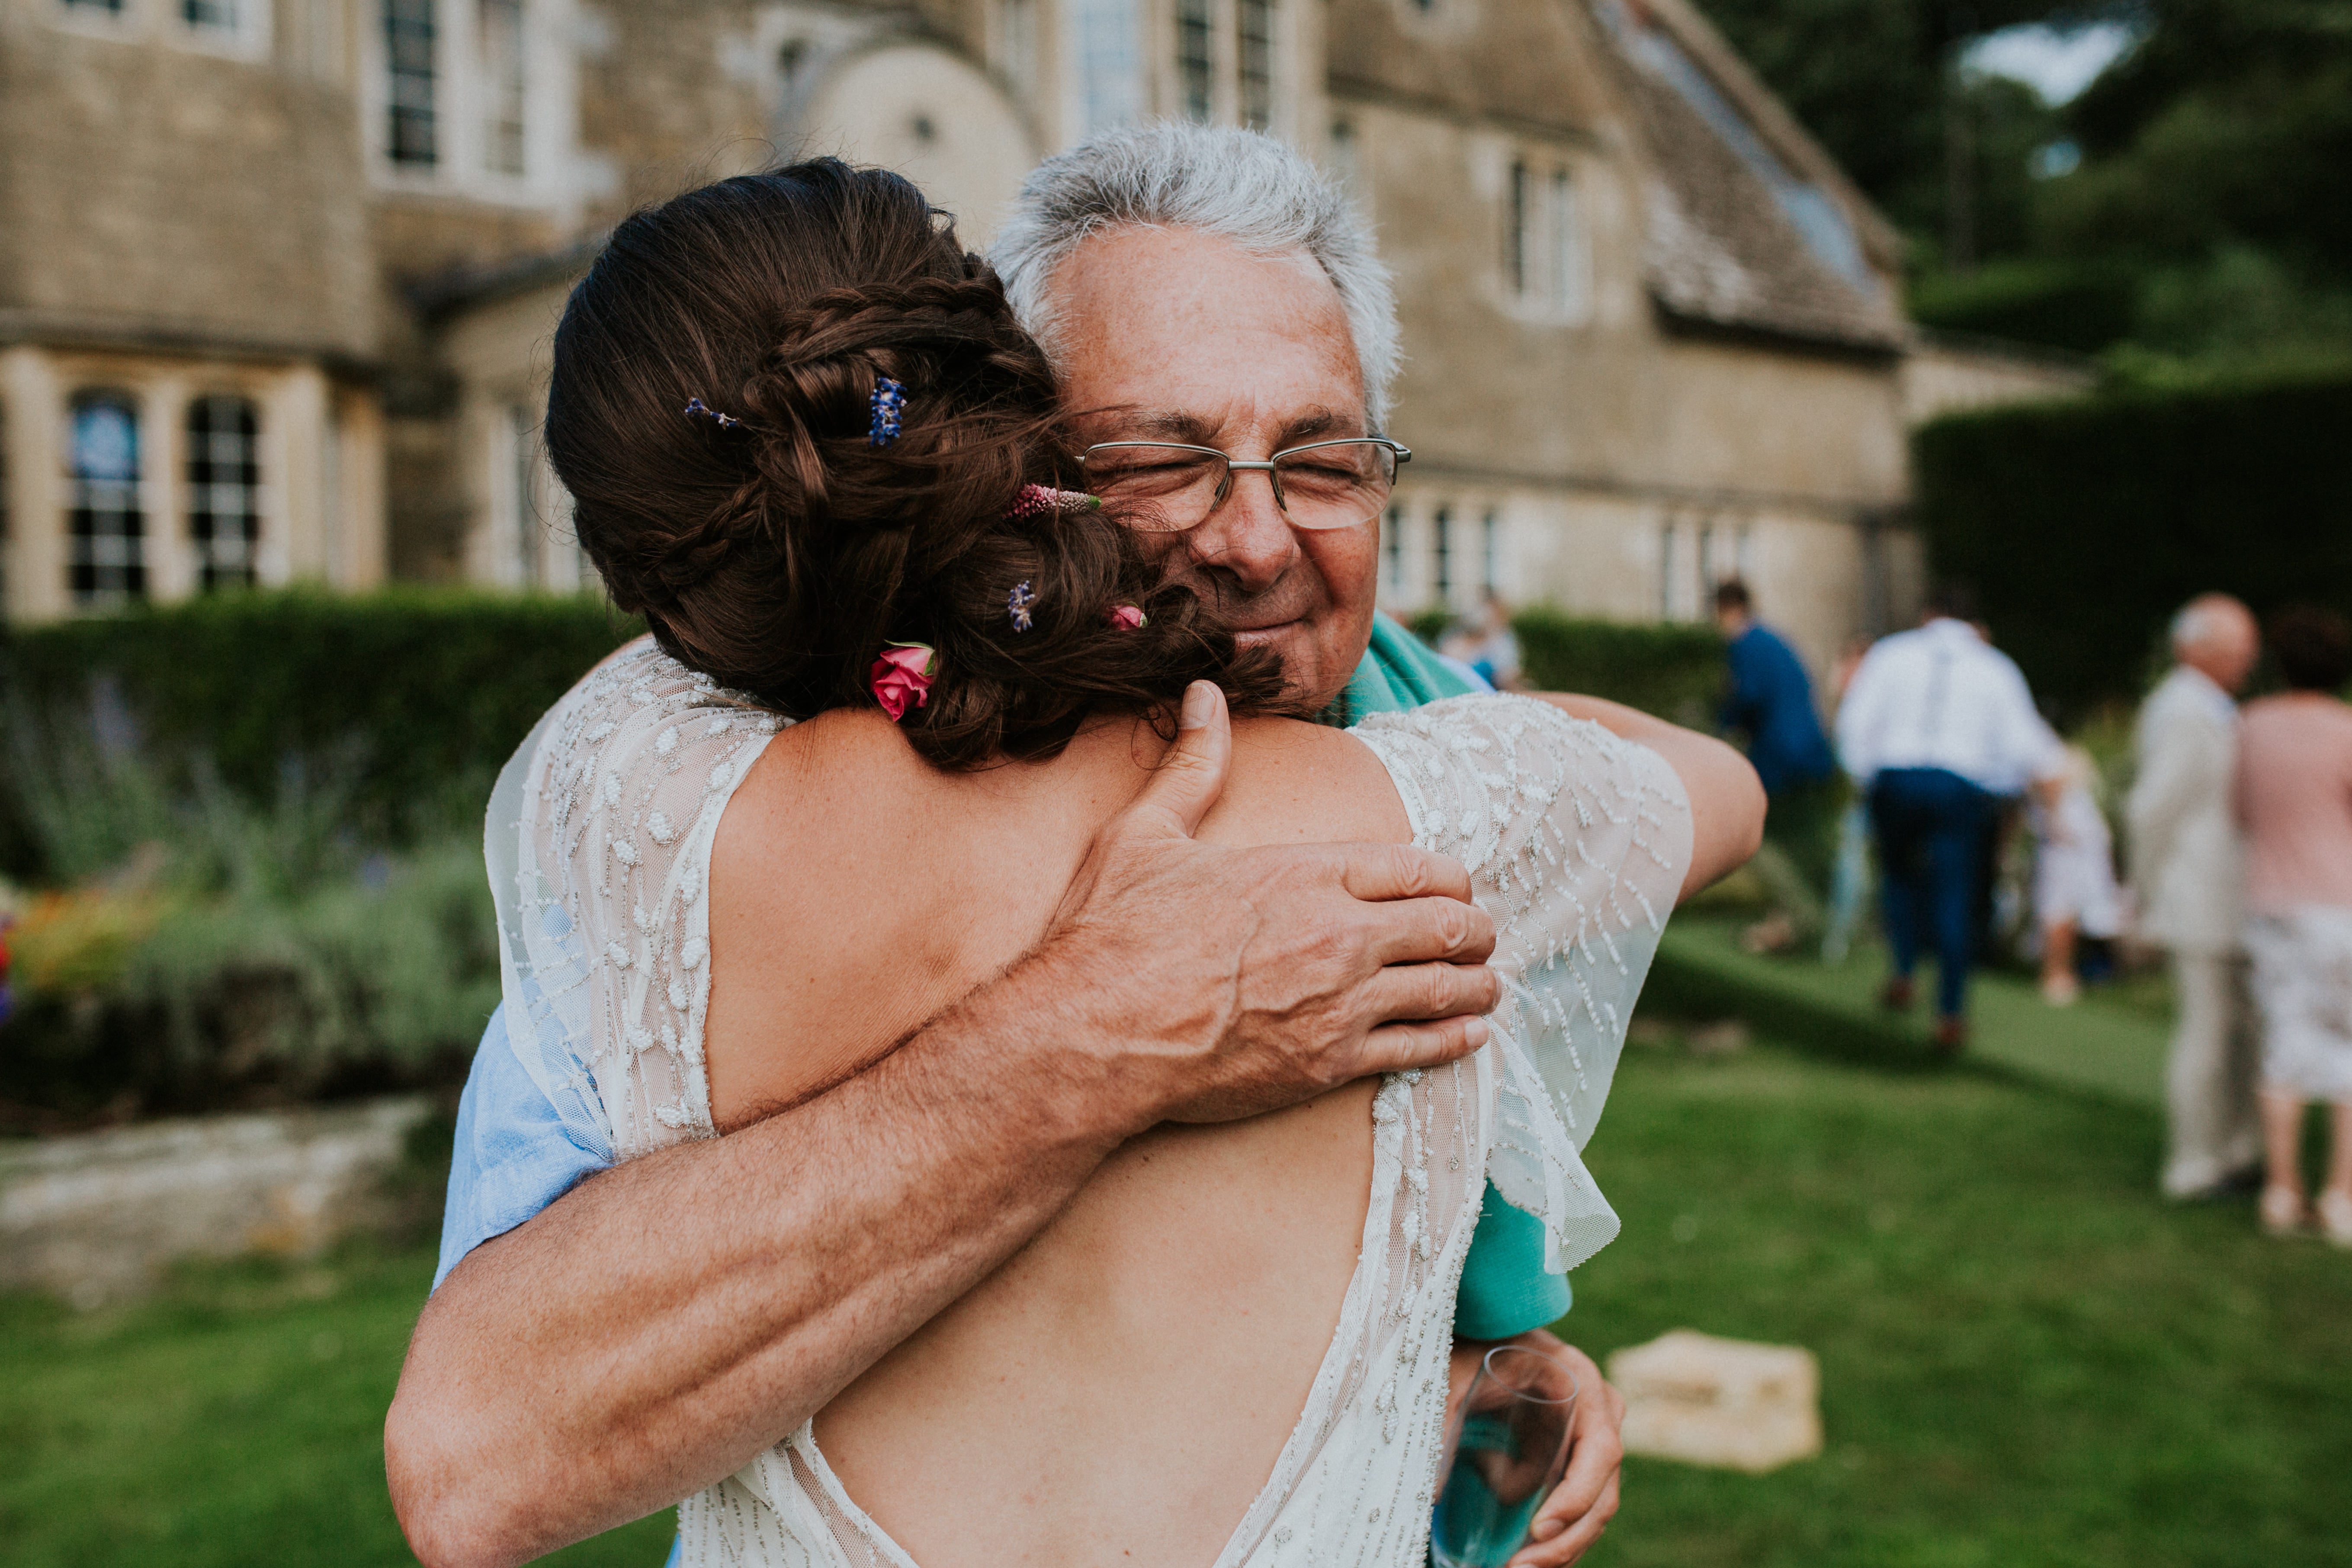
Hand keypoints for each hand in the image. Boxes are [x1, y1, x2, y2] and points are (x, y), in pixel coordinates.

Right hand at [1039, 681, 1500, 1127]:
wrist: (1093, 1035)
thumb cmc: (1112, 936)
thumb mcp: (1146, 833)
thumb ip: (1194, 765)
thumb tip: (1204, 695)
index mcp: (1306, 871)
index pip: (1421, 868)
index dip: (1451, 881)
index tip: (1456, 890)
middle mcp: (1340, 933)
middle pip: (1451, 926)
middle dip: (1475, 930)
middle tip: (1479, 938)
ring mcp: (1342, 1002)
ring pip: (1449, 989)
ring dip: (1477, 985)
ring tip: (1485, 986)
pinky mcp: (1332, 1063)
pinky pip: (1422, 1050)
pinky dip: (1455, 1041)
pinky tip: (1469, 1036)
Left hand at [1446, 1330, 1625, 1567]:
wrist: (1474, 1332)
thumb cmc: (1469, 1342)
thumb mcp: (1455, 1371)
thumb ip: (1441, 1419)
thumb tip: (1427, 1495)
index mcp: (1580, 1382)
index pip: (1601, 1451)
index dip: (1577, 1496)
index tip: (1539, 1529)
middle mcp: (1596, 1415)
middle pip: (1602, 1494)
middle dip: (1565, 1541)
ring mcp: (1586, 1444)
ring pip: (1590, 1513)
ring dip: (1558, 1550)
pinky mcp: (1569, 1465)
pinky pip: (1572, 1511)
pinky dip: (1550, 1541)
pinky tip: (1519, 1560)